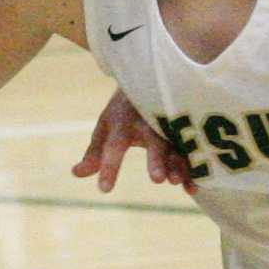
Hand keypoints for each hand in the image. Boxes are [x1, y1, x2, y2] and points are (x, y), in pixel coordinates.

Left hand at [72, 88, 195, 193]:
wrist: (151, 80)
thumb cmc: (124, 110)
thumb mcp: (107, 126)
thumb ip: (94, 152)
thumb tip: (76, 173)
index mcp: (123, 122)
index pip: (114, 145)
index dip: (109, 166)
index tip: (104, 189)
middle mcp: (148, 122)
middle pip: (153, 141)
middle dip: (156, 159)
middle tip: (156, 179)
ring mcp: (170, 125)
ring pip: (177, 146)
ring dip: (178, 165)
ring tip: (176, 182)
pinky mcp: (187, 129)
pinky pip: (192, 150)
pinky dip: (192, 170)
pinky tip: (192, 188)